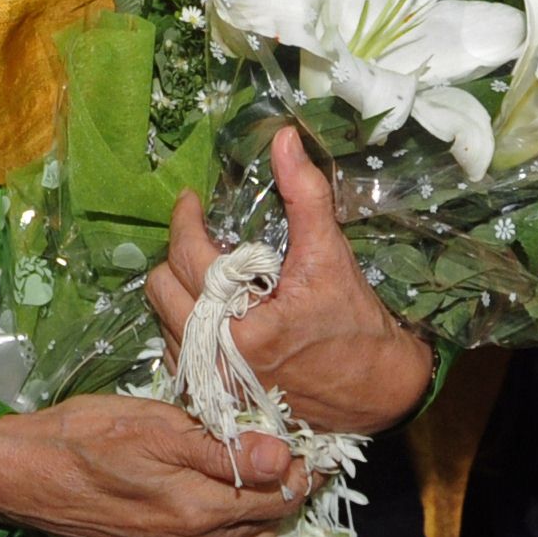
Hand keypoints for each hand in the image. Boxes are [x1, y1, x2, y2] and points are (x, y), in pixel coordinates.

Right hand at [0, 393, 309, 536]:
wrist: (28, 474)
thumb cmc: (89, 436)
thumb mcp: (156, 424)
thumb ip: (221, 447)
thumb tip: (281, 459)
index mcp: (200, 509)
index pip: (279, 494)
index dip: (299, 467)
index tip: (305, 445)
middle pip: (270, 524)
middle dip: (285, 491)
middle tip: (282, 456)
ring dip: (263, 520)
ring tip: (253, 483)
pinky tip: (225, 519)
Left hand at [147, 128, 432, 435]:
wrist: (376, 391)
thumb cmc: (354, 324)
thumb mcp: (331, 255)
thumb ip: (305, 195)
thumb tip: (284, 137)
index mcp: (241, 326)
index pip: (188, 258)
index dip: (184, 220)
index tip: (191, 200)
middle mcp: (216, 361)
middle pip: (161, 289)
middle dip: (178, 256)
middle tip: (203, 237)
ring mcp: (212, 384)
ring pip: (162, 320)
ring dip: (180, 290)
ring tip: (211, 274)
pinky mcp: (214, 399)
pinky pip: (175, 351)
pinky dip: (185, 324)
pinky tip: (213, 311)